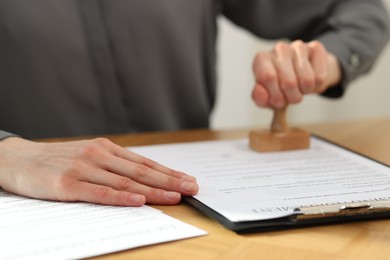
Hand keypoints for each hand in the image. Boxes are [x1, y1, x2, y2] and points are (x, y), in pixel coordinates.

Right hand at [0, 137, 197, 205]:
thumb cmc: (57, 160)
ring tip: (176, 196)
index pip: (144, 163)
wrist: (16, 158)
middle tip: (192, 188)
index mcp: (106, 149)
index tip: (188, 180)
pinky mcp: (67, 185)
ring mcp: (83, 169)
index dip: (169, 172)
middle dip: (170, 180)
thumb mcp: (89, 156)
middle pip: (141, 171)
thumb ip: (113, 166)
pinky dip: (121, 198)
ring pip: (126, 182)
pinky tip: (139, 202)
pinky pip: (100, 192)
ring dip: (154, 190)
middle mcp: (99, 156)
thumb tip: (143, 179)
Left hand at [252, 40, 341, 107]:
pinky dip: (317, 86)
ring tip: (300, 88)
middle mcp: (279, 49)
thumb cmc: (280, 87)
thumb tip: (259, 92)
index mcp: (262, 59)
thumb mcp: (267, 97)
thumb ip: (260, 97)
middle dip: (291, 97)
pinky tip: (311, 80)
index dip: (275, 96)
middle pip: (288, 82)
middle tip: (291, 96)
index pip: (268, 77)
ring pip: (307, 80)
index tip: (278, 101)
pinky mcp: (316, 48)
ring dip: (304, 92)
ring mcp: (298, 46)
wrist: (302, 76)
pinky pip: (320, 77)